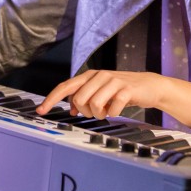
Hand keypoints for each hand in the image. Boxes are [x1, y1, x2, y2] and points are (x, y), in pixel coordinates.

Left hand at [35, 69, 163, 118]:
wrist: (149, 86)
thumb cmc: (122, 90)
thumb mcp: (101, 91)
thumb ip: (84, 96)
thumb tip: (70, 108)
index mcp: (90, 76)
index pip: (65, 87)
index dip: (51, 99)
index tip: (41, 111)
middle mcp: (99, 76)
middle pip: (79, 99)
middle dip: (85, 111)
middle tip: (97, 111)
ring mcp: (113, 81)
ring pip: (94, 105)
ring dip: (100, 114)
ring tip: (108, 110)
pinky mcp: (126, 89)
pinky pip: (112, 108)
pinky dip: (113, 114)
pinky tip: (117, 109)